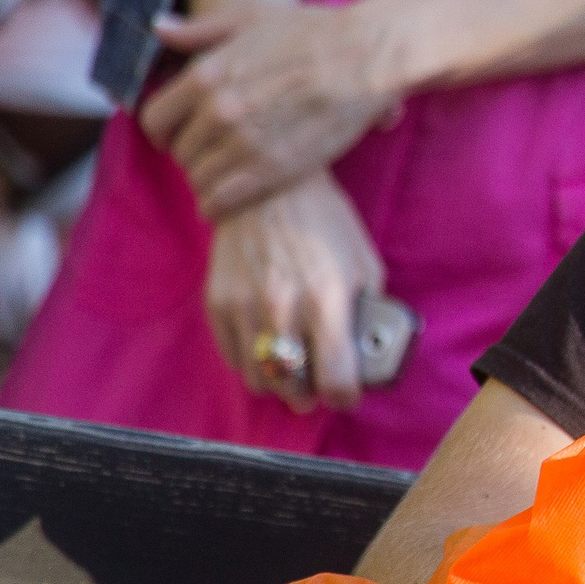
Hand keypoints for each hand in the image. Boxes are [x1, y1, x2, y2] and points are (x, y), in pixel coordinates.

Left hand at [141, 0, 408, 220]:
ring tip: (223, 176)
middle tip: (210, 154)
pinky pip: (224, 199)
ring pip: (199, 178)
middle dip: (191, 154)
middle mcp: (217, 111)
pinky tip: (223, 203)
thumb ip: (200, 31)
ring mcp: (245, 143)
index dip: (163, 130)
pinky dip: (217, 205)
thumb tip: (158, 27)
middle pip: (179, 152)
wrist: (368, 57)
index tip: (176, 135)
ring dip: (206, 181)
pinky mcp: (275, 169)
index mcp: (205, 76)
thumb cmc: (315, 32)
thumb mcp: (250, 19)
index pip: (154, 119)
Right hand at [204, 175, 385, 411]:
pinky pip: (233, 357)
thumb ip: (367, 311)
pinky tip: (267, 350)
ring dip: (278, 384)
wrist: (267, 187)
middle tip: (317, 391)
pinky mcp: (217, 302)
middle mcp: (284, 307)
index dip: (344, 396)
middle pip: (293, 386)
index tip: (346, 395)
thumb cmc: (326, 223)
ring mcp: (245, 306)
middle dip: (309, 395)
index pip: (334, 376)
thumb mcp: (364, 263)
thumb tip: (366, 353)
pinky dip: (251, 363)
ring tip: (291, 373)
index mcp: (328, 298)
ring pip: (259, 379)